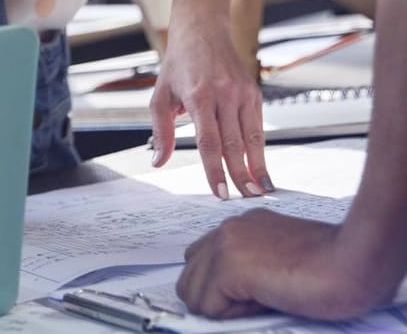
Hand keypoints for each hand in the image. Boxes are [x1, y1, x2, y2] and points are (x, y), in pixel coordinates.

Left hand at [149, 21, 268, 197]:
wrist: (202, 31)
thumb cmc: (178, 65)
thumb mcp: (160, 94)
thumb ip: (161, 130)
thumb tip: (158, 161)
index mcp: (198, 96)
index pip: (208, 142)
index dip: (214, 169)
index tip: (220, 192)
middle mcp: (223, 94)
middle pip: (233, 143)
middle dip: (239, 174)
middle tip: (245, 199)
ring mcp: (242, 93)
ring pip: (251, 137)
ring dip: (256, 166)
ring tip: (259, 191)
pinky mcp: (254, 93)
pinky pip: (258, 127)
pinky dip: (260, 150)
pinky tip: (261, 168)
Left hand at [178, 209, 392, 319]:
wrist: (352, 261)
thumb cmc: (331, 265)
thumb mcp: (278, 260)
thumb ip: (249, 268)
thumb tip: (228, 295)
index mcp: (240, 226)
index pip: (202, 260)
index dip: (222, 287)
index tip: (251, 295)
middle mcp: (227, 229)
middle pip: (189, 275)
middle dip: (215, 298)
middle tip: (258, 301)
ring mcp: (223, 245)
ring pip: (191, 292)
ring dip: (222, 307)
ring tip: (263, 300)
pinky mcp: (227, 267)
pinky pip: (206, 306)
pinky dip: (231, 315)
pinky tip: (264, 301)